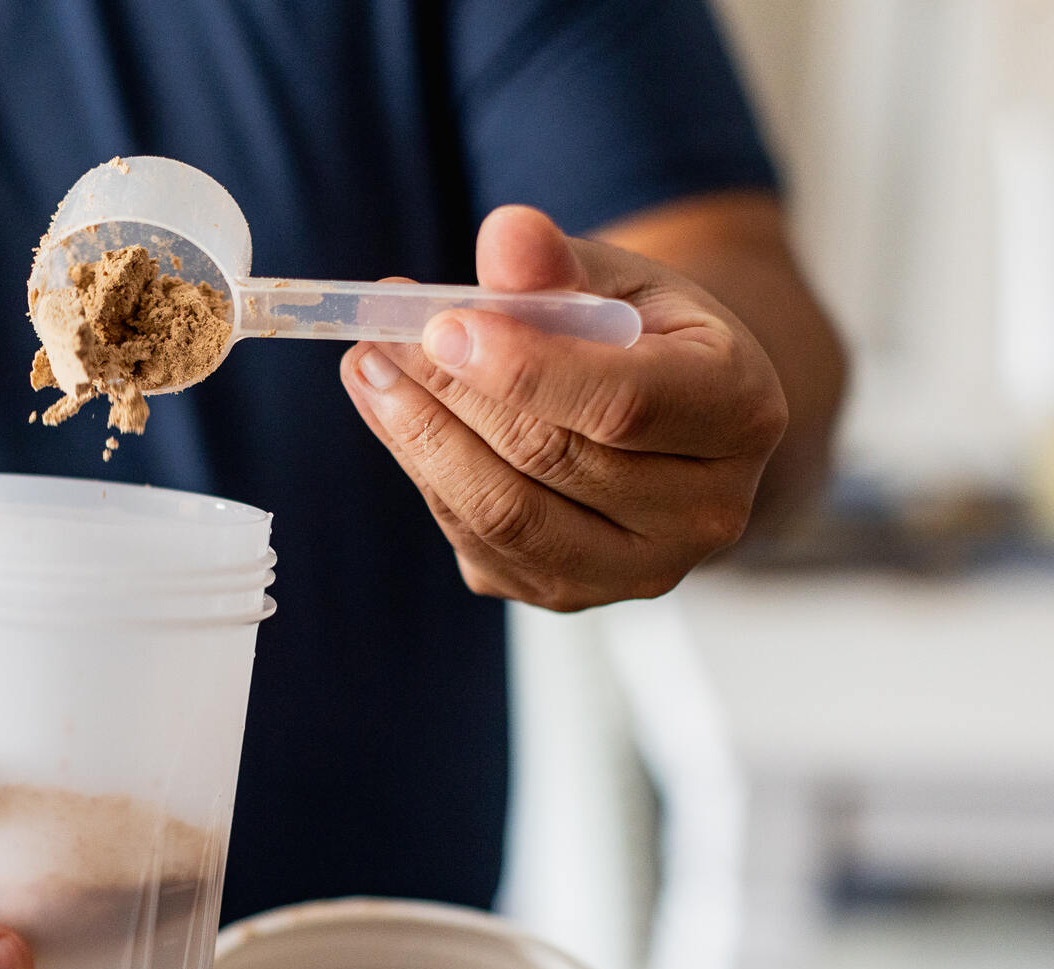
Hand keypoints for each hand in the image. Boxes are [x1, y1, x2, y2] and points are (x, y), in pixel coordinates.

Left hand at [339, 205, 787, 610]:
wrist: (658, 410)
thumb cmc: (639, 333)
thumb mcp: (614, 278)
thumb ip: (559, 265)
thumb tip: (506, 236)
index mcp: (740, 412)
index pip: (624, 403)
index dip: (524, 367)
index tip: (441, 325)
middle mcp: (705, 511)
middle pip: (550, 459)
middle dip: (449, 392)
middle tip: (379, 335)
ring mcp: (637, 568)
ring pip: (503, 515)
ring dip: (418, 437)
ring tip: (367, 366)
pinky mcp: (568, 593)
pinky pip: (478, 541)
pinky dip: (424, 471)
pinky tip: (391, 411)